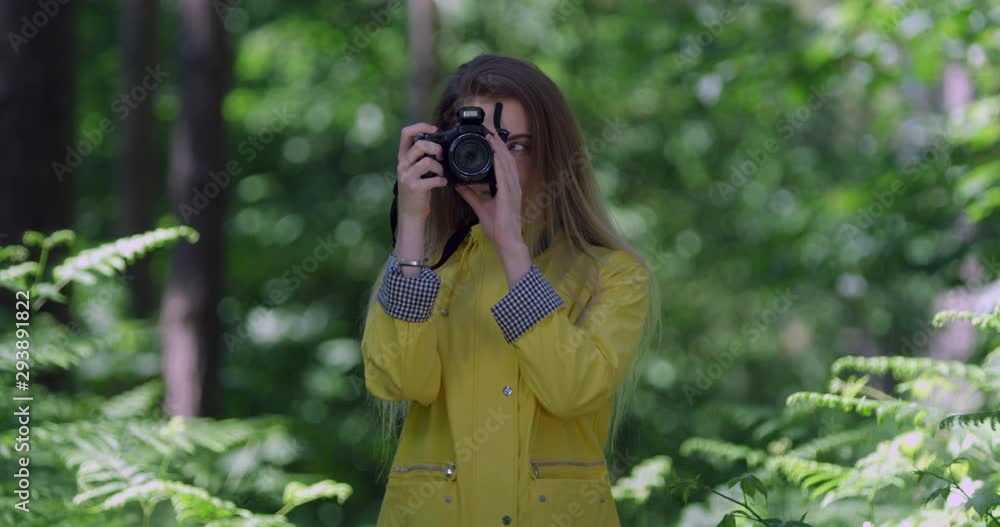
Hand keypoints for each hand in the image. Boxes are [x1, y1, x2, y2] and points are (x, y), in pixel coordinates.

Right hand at [396, 123, 447, 222]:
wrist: (409, 212)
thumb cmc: (415, 189)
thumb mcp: (413, 170)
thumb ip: (419, 157)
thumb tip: (436, 144)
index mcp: (403, 157)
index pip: (406, 133)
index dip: (421, 126)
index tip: (434, 129)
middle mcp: (402, 165)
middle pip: (420, 145)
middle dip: (435, 148)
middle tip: (441, 157)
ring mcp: (407, 176)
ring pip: (428, 161)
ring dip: (440, 167)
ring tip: (441, 173)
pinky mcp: (415, 188)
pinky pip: (433, 179)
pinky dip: (441, 180)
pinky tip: (442, 183)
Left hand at [455, 132, 524, 251]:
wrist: (506, 241)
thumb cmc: (498, 227)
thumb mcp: (480, 207)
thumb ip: (470, 195)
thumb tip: (459, 186)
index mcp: (508, 188)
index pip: (504, 165)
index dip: (499, 151)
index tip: (490, 140)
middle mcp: (513, 186)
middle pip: (507, 160)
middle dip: (499, 146)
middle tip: (490, 133)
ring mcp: (513, 190)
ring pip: (507, 164)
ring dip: (500, 150)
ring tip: (492, 138)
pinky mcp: (509, 195)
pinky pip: (504, 176)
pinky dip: (500, 163)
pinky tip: (495, 154)